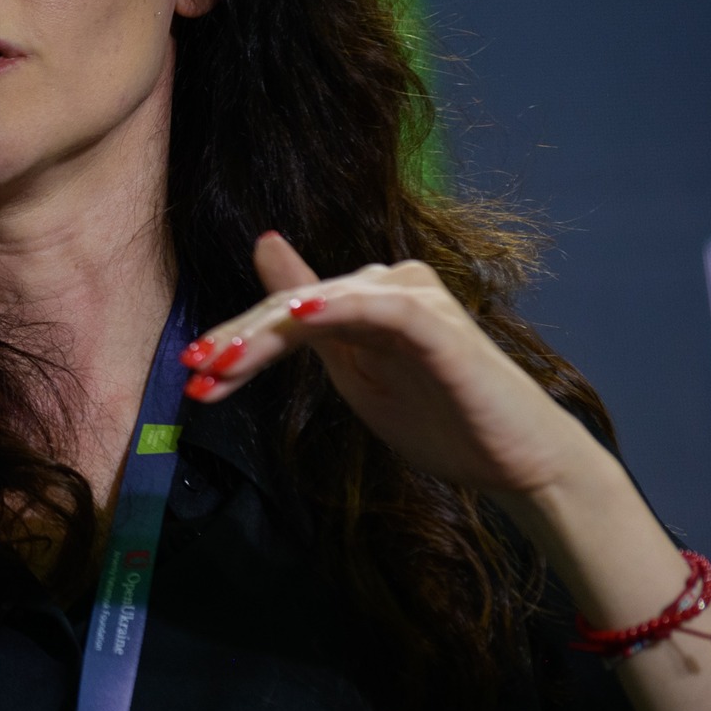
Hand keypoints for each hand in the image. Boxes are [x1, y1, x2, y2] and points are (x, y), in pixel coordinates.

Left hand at [181, 232, 596, 496]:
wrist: (519, 462)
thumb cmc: (441, 418)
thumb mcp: (354, 373)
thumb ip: (305, 325)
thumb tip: (265, 248)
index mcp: (365, 298)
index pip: (284, 315)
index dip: (235, 342)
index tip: (191, 376)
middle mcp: (390, 286)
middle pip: (294, 308)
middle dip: (239, 342)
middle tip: (192, 370)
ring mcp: (417, 301)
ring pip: (324, 306)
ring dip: (268, 332)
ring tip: (224, 359)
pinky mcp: (440, 326)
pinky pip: (381, 310)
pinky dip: (338, 308)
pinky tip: (298, 319)